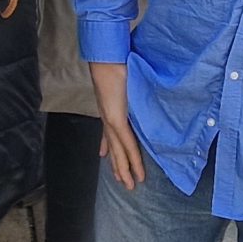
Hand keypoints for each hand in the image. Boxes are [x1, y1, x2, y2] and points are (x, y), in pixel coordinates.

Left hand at [90, 62, 143, 189]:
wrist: (106, 56)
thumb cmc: (116, 64)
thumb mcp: (122, 82)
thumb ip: (126, 93)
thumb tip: (128, 94)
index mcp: (108, 110)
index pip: (109, 135)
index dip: (109, 149)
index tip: (107, 159)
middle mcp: (108, 118)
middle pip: (113, 148)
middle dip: (118, 167)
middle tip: (124, 183)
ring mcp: (111, 120)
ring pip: (119, 151)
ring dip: (125, 170)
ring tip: (130, 185)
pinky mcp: (116, 119)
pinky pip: (127, 144)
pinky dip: (133, 159)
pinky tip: (136, 171)